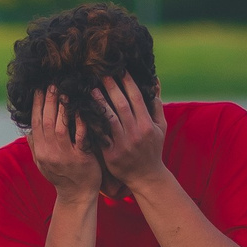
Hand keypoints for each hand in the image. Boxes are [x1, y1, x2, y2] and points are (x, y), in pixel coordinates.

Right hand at [27, 87, 100, 197]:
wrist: (77, 196)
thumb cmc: (62, 177)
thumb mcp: (44, 163)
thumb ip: (35, 146)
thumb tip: (27, 132)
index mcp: (40, 151)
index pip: (36, 123)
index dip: (37, 105)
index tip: (39, 88)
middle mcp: (49, 153)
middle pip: (47, 122)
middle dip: (49, 101)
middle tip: (53, 83)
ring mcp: (64, 157)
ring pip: (60, 127)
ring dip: (62, 108)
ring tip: (65, 91)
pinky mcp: (80, 159)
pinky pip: (80, 137)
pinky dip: (81, 123)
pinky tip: (83, 109)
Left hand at [89, 74, 168, 190]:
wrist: (146, 176)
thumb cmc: (153, 149)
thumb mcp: (160, 127)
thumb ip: (156, 105)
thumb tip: (154, 82)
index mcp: (147, 124)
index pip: (137, 99)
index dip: (128, 83)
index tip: (120, 70)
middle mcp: (136, 133)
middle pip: (122, 105)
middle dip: (112, 88)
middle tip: (102, 74)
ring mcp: (123, 144)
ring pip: (110, 119)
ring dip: (100, 103)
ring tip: (92, 90)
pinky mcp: (111, 154)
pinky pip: (101, 135)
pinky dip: (94, 123)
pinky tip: (86, 112)